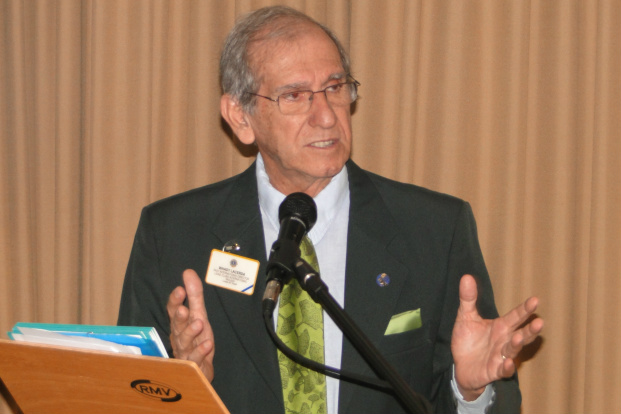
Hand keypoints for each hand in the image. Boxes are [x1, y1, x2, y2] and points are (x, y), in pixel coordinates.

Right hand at [167, 269, 214, 380]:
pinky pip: (195, 358)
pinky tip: (208, 344)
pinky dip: (201, 351)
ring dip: (190, 332)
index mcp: (179, 324)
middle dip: (179, 317)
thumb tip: (188, 272)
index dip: (175, 301)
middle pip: (176, 326)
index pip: (173, 310)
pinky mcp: (193, 364)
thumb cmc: (196, 339)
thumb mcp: (198, 314)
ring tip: (199, 323)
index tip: (180, 289)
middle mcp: (178, 337)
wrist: (200, 369)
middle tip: (183, 309)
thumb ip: (194, 295)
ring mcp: (185, 351)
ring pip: (184, 342)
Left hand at [451, 274, 543, 400]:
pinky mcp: (494, 371)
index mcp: (501, 326)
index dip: (525, 309)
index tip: (535, 300)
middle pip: (522, 334)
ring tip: (519, 337)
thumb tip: (466, 276)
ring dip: (517, 344)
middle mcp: (505, 341)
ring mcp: (501, 357)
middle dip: (530, 329)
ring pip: (513, 350)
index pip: (516, 316)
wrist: (461, 366)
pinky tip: (508, 363)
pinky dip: (507, 367)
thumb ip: (468, 299)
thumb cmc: (468, 341)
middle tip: (539, 321)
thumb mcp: (465, 317)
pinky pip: (503, 370)